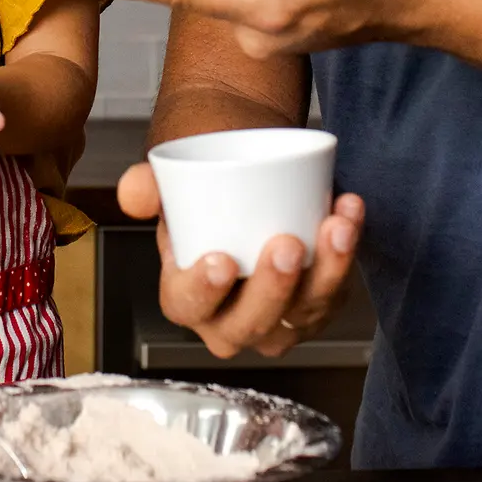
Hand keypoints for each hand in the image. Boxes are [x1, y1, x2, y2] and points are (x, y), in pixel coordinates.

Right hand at [118, 160, 363, 357]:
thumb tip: (134, 196)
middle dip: (274, 290)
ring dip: (326, 273)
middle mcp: (229, 316)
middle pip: (251, 323)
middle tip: (287, 244)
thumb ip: (145, 184)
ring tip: (335, 224)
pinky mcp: (315, 304)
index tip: (221, 260)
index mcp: (184, 292)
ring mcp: (276, 317)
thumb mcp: (166, 174)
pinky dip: (346, 254)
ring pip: (303, 314)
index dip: (204, 293)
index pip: (187, 306)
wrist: (243, 158)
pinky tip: (347, 212)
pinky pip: (335, 292)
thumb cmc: (201, 176)